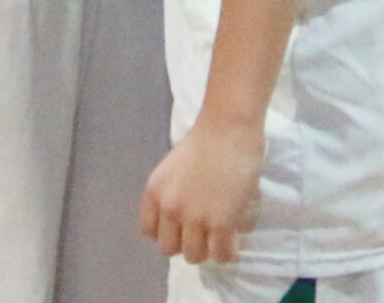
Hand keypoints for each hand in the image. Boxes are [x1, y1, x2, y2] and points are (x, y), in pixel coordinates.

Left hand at [140, 118, 263, 264]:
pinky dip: (229, 251)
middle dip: (186, 242)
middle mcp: (170, 208)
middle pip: (169, 249)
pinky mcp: (221, 223)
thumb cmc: (206, 140)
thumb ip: (172, 193)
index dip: (168, 230)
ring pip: (194, 256)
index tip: (182, 225)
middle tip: (204, 232)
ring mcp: (195, 218)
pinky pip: (221, 255)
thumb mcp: (173, 169)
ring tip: (221, 236)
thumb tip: (182, 220)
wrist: (230, 128)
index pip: (149, 231)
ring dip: (208, 249)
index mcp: (154, 192)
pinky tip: (235, 239)